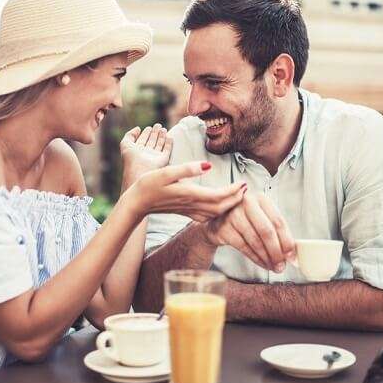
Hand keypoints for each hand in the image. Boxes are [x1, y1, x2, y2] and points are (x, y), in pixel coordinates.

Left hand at [120, 124, 171, 185]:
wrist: (140, 171)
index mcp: (137, 151)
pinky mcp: (163, 160)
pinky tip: (169, 136)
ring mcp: (155, 157)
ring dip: (162, 136)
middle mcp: (146, 154)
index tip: (149, 127)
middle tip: (158, 125)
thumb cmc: (131, 159)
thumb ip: (130, 135)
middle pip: (151, 141)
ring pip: (159, 144)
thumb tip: (138, 128)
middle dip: (155, 133)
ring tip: (163, 129)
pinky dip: (169, 143)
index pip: (142, 140)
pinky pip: (167, 150)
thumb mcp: (126, 144)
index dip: (145, 133)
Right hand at [125, 161, 246, 222]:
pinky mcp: (186, 212)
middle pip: (221, 207)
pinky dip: (219, 211)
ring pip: (216, 213)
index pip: (219, 196)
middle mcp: (192, 205)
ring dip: (229, 206)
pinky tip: (221, 205)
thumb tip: (208, 166)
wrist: (136, 203)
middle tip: (246, 188)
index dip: (234, 191)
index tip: (244, 183)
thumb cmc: (149, 185)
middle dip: (236, 199)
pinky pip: (208, 216)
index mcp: (190, 194)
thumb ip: (187, 169)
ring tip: (238, 195)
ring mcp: (189, 211)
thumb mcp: (166, 172)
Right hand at [201, 192, 294, 272]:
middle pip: (267, 231)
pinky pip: (243, 247)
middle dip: (276, 252)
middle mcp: (247, 203)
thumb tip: (291, 254)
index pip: (278, 221)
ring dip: (266, 257)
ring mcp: (233, 215)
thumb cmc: (245, 220)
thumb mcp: (261, 219)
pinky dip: (255, 258)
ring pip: (255, 241)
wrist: (217, 222)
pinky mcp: (224, 228)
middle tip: (282, 265)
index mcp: (261, 199)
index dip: (287, 240)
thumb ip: (276, 232)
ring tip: (273, 267)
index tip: (291, 256)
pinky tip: (262, 263)